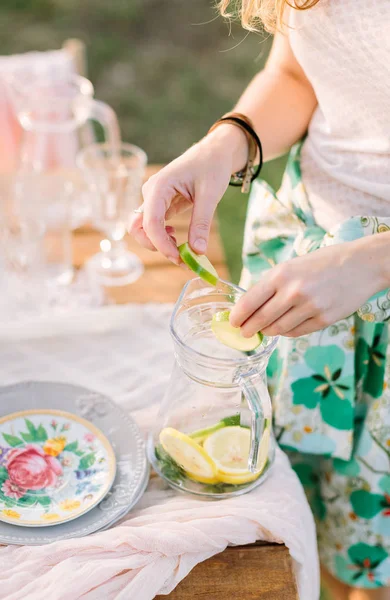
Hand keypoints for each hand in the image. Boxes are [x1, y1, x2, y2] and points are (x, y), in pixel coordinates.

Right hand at [129, 125, 246, 262]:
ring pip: (144, 229)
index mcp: (159, 186)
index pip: (150, 221)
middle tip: (180, 258)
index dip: (161, 243)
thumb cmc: (212, 166)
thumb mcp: (210, 194)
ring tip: (181, 250)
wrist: (215, 152)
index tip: (178, 258)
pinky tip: (178, 239)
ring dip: (158, 244)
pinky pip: (155, 226)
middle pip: (138, 227)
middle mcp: (151, 193)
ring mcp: (153, 199)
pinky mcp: (160, 205)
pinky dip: (164, 238)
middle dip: (155, 246)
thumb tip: (198, 252)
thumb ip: (201, 223)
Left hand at [230, 239, 385, 337]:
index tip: (233, 322)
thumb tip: (250, 306)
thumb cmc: (322, 263)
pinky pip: (296, 332)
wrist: (359, 264)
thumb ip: (272, 285)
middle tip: (244, 333)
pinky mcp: (323, 320)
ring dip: (268, 331)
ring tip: (266, 329)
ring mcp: (309, 307)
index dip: (238, 316)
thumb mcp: (292, 266)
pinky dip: (287, 332)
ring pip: (278, 329)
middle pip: (261, 320)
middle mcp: (293, 292)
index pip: (250, 302)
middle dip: (249, 329)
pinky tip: (286, 326)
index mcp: (281, 275)